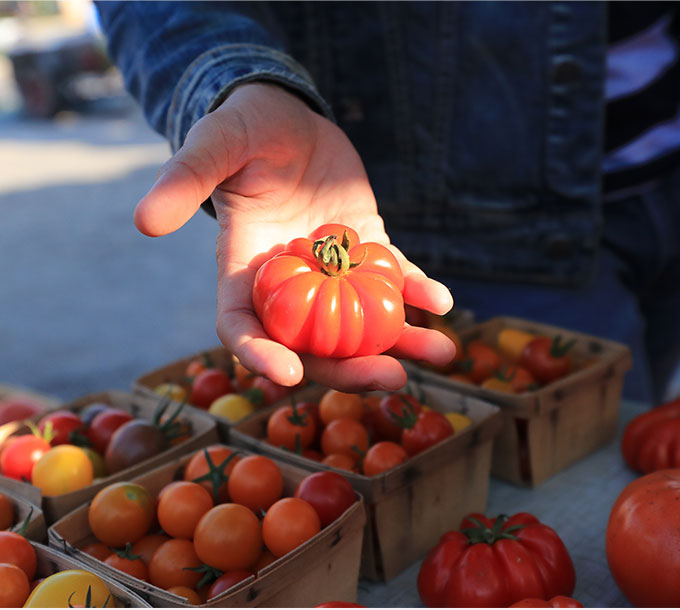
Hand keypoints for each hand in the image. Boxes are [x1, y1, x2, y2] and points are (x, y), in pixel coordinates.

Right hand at [134, 83, 454, 390]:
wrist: (288, 119)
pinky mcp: (366, 249)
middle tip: (391, 378)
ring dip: (402, 342)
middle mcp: (290, 284)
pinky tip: (443, 302)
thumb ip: (185, 179)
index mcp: (244, 271)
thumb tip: (145, 222)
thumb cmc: (244, 130)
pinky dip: (418, 291)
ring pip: (363, 321)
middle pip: (315, 342)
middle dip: (351, 367)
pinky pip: (394, 278)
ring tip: (442, 354)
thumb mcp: (213, 145)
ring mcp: (332, 273)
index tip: (286, 375)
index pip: (242, 326)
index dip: (258, 355)